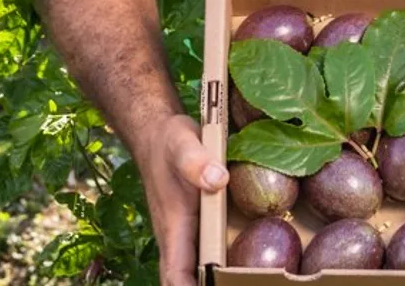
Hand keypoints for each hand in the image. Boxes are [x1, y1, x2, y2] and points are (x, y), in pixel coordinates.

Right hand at [140, 113, 228, 285]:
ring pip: (196, 267)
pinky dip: (219, 259)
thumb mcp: (183, 144)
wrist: (158, 134)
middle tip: (244, 283)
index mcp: (173, 227)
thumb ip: (196, 162)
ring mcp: (185, 232)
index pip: (175, 275)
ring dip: (214, 277)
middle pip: (186, 279)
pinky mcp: (195, 223)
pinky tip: (244, 258)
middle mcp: (177, 237)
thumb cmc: (168, 142)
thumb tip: (218, 180)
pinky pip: (205, 249)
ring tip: (247, 277)